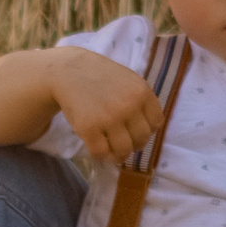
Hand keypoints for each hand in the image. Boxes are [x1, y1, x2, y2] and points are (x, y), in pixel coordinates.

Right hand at [42, 48, 168, 165]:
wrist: (69, 71)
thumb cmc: (102, 78)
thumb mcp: (129, 82)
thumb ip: (142, 102)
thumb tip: (150, 131)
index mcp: (142, 92)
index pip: (156, 124)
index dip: (147, 130)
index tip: (135, 130)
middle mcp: (129, 105)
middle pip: (142, 139)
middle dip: (133, 144)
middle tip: (122, 141)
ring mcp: (109, 117)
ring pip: (124, 151)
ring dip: (118, 154)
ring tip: (111, 149)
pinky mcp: (89, 128)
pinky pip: (101, 153)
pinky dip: (101, 155)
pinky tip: (97, 147)